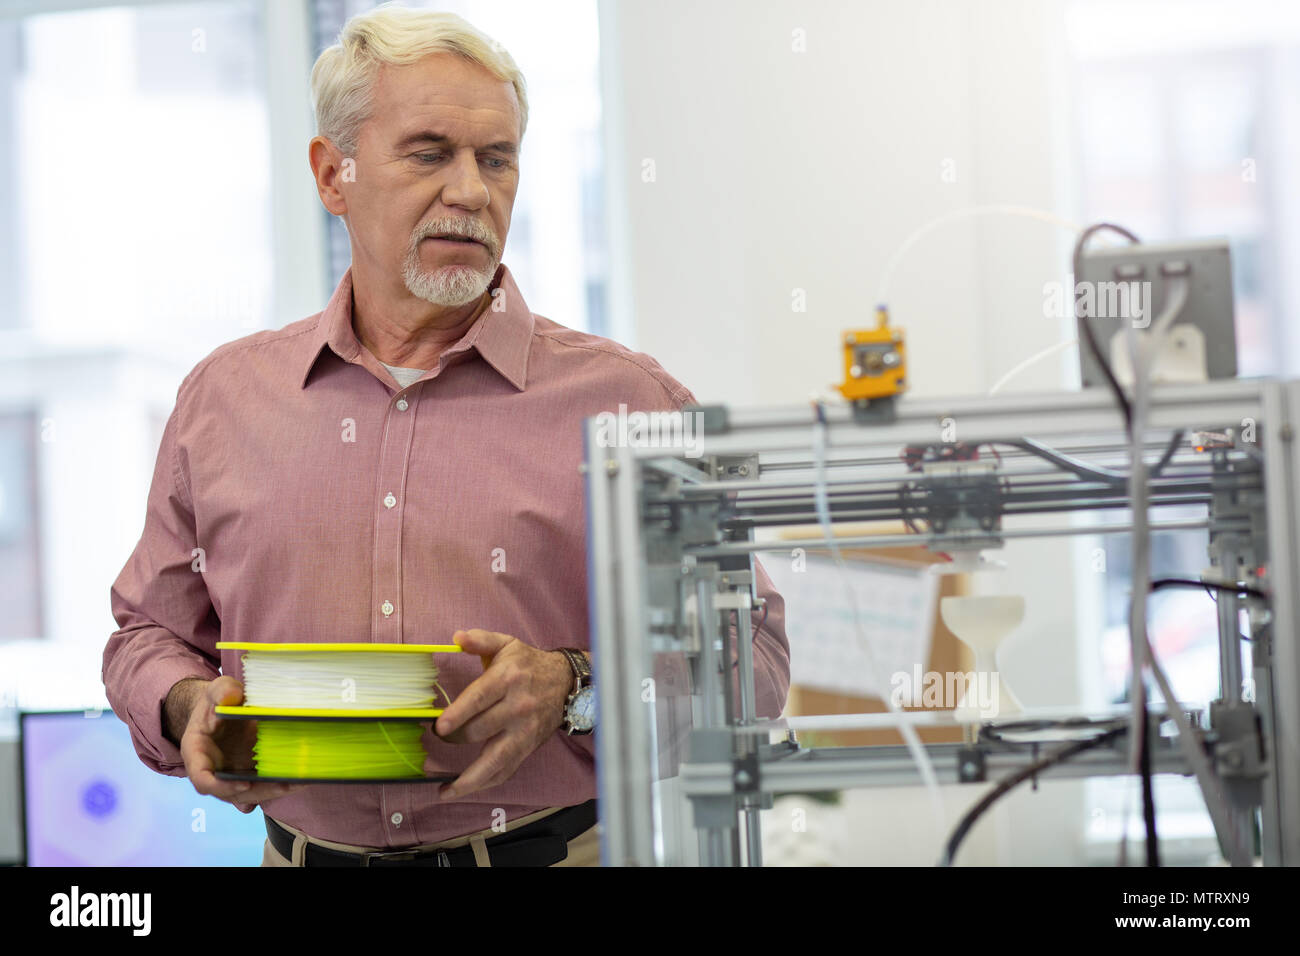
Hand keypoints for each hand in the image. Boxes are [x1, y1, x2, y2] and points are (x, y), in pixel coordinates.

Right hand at [180, 676, 304, 812]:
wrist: (221, 708)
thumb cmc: (217, 701)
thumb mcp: (217, 690)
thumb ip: (222, 691)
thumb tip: (232, 695)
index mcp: (197, 752)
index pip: (201, 777)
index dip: (221, 786)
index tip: (243, 785)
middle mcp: (211, 770)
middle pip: (229, 792)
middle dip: (257, 792)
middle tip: (282, 786)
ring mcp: (229, 775)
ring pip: (246, 794)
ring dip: (270, 792)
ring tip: (296, 784)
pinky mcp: (245, 774)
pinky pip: (258, 788)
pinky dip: (274, 789)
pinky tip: (294, 785)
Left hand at [433, 629, 572, 799]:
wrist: (565, 683)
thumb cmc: (529, 664)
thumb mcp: (507, 644)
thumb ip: (481, 640)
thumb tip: (457, 637)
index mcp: (508, 679)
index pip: (480, 699)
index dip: (458, 714)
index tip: (440, 727)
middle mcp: (518, 707)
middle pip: (480, 730)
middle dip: (455, 737)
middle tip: (440, 735)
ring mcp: (524, 731)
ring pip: (495, 761)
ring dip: (469, 779)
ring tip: (446, 791)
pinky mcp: (528, 747)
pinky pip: (506, 770)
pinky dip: (485, 783)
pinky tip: (465, 789)